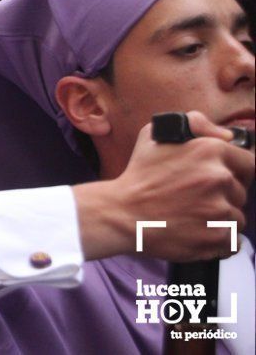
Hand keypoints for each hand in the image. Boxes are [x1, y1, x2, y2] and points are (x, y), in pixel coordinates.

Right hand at [74, 112, 252, 261]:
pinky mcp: (218, 237)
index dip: (234, 171)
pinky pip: (233, 240)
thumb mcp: (155, 134)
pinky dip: (218, 238)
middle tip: (195, 198)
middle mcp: (220, 178)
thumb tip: (227, 135)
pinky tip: (196, 231)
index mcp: (210, 150)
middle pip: (242, 191)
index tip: (217, 179)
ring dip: (220, 217)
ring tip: (192, 215)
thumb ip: (196, 124)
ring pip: (238, 216)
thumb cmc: (138, 176)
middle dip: (223, 195)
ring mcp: (221, 210)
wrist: (121, 214)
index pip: (249, 163)